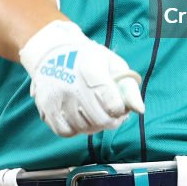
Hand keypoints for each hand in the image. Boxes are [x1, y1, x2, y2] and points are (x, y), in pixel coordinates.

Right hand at [19, 20, 144, 136]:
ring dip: (93, 125)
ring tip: (93, 112)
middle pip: (100, 120)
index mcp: (92, 71)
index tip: (119, 105)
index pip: (114, 105)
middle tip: (110, 114)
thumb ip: (129, 87)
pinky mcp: (46, 108)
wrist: (54, 53)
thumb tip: (140, 110)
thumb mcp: (113, 64)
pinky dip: (75, 129)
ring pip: (83, 128)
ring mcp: (58, 98)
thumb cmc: (90, 60)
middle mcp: (74, 85)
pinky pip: (65, 132)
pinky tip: (78, 118)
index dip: (121, 110)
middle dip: (110, 121)